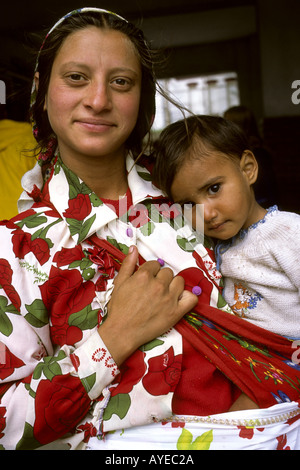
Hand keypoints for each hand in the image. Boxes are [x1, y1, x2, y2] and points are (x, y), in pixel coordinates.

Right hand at [98, 246, 197, 365]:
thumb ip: (128, 264)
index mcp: (144, 276)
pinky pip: (192, 299)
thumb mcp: (119, 283)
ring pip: (179, 281)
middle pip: (168, 272)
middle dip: (161, 278)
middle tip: (154, 289)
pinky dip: (188, 297)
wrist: (122, 332)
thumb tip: (134, 248)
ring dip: (173, 286)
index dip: (150, 272)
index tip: (147, 280)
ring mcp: (169, 298)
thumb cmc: (119, 308)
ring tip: (165, 294)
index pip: (155, 264)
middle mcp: (158, 285)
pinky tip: (180, 299)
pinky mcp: (176, 312)